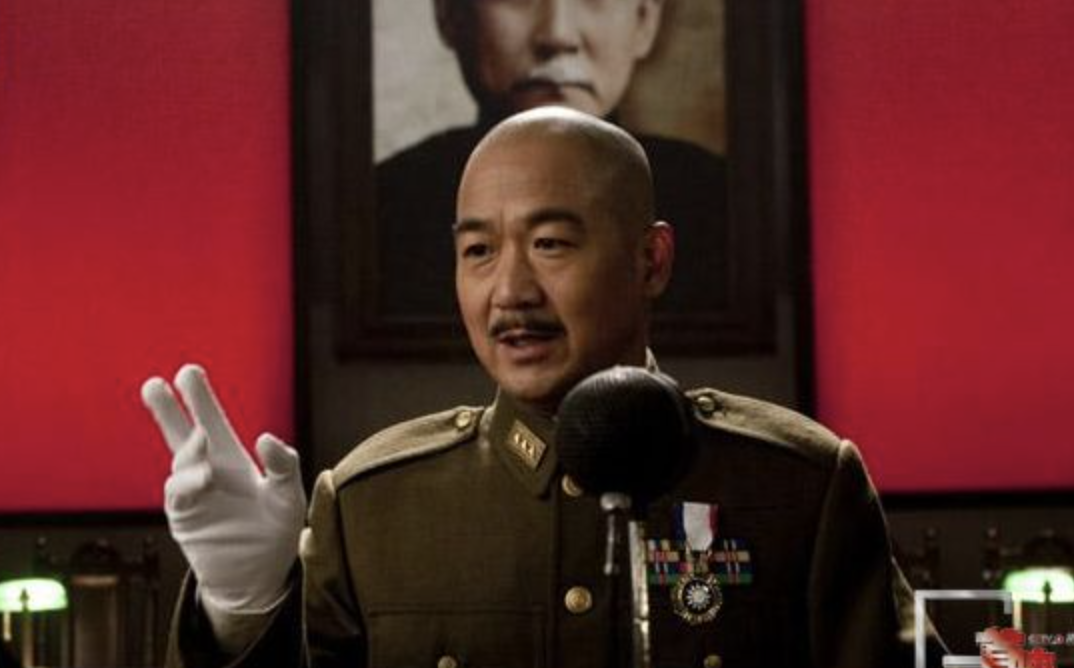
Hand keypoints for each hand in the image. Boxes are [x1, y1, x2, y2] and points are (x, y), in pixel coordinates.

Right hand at [141, 364, 305, 611]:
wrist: (258, 578)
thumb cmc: (275, 533)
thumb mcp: (290, 497)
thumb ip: (284, 466)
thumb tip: (264, 437)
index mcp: (233, 461)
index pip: (212, 423)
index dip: (199, 399)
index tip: (187, 372)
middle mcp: (208, 473)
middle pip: (182, 435)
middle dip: (168, 410)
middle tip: (155, 383)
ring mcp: (194, 495)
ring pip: (180, 463)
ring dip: (188, 448)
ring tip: (200, 438)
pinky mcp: (186, 519)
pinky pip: (180, 496)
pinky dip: (188, 482)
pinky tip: (205, 477)